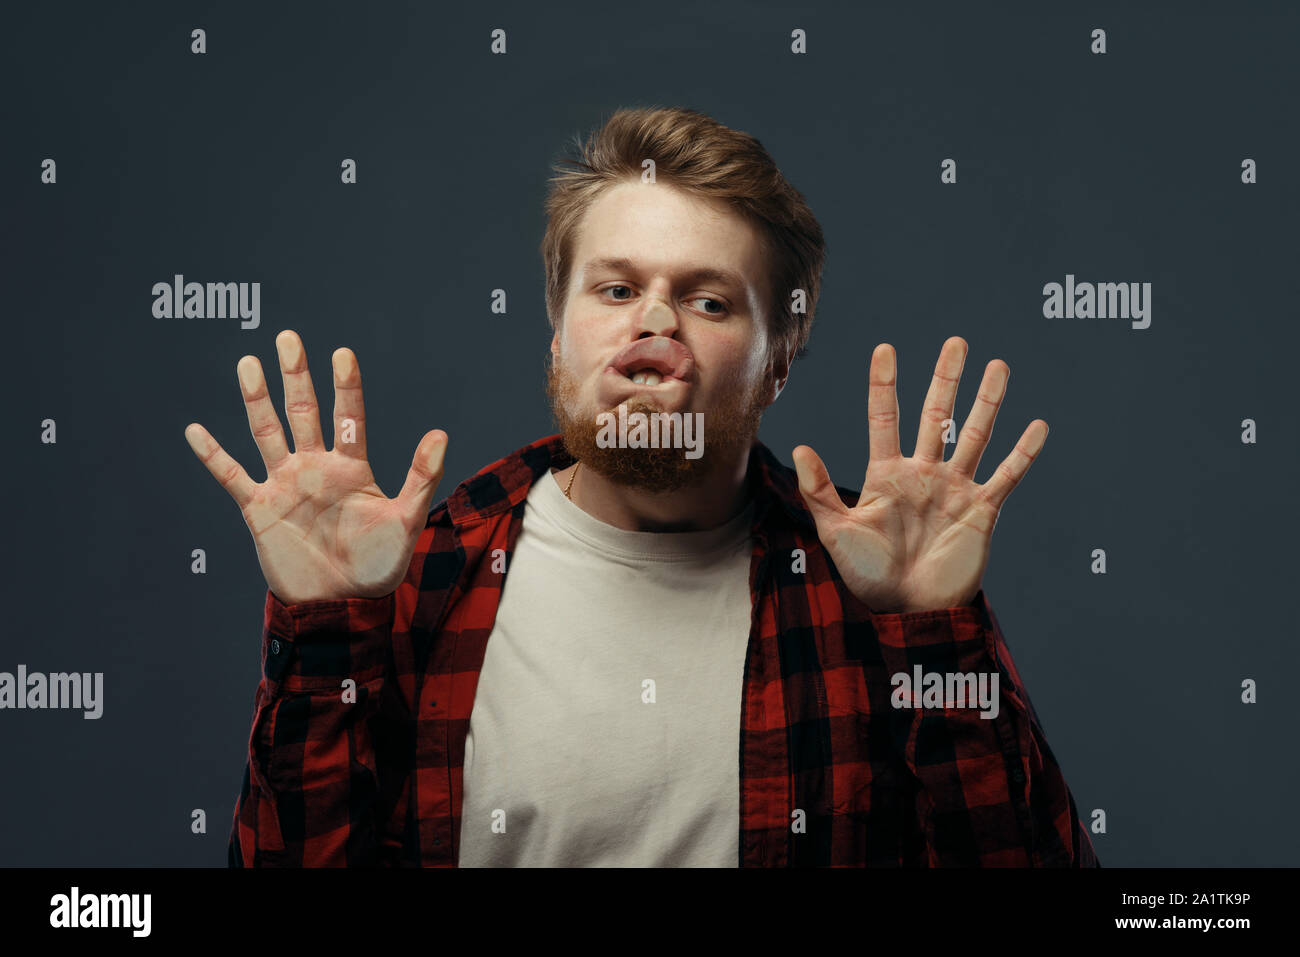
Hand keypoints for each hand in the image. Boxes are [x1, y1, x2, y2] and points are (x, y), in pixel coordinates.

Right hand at [184, 329, 447, 605]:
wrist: (340, 605)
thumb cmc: (377, 566)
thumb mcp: (405, 520)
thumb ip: (420, 477)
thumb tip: (440, 434)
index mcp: (352, 468)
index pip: (348, 417)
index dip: (345, 386)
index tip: (342, 353)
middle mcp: (316, 468)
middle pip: (304, 413)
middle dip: (296, 377)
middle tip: (289, 338)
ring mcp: (285, 485)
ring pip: (267, 433)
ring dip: (258, 401)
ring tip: (249, 363)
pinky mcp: (259, 509)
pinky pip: (231, 477)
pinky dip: (213, 455)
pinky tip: (195, 430)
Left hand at [792, 337, 1045, 613]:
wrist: (906, 611)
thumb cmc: (867, 575)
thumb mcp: (836, 532)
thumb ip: (820, 491)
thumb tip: (802, 449)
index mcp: (886, 474)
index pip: (885, 417)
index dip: (884, 384)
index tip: (886, 349)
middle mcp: (923, 473)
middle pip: (937, 415)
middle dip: (946, 379)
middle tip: (956, 342)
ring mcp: (954, 489)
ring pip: (975, 435)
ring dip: (987, 402)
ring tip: (998, 366)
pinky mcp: (982, 511)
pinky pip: (1006, 476)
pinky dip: (1023, 452)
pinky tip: (1037, 425)